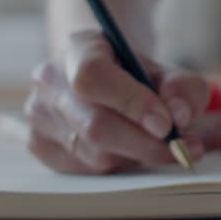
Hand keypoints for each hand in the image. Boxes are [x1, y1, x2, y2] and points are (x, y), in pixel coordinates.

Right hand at [24, 30, 210, 173]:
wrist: (101, 75)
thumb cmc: (134, 75)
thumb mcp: (166, 71)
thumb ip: (182, 88)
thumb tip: (178, 116)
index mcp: (77, 48)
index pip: (93, 76)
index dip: (131, 103)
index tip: (167, 124)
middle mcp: (49, 80)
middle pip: (94, 125)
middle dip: (145, 144)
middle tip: (182, 149)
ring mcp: (38, 114)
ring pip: (92, 154)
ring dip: (135, 157)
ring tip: (161, 147)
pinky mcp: (39, 144)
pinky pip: (84, 170)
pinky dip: (117, 166)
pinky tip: (132, 151)